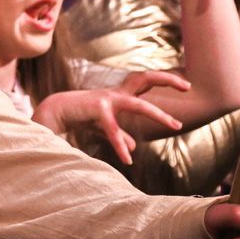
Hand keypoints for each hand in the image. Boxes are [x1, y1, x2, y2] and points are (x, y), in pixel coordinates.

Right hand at [32, 77, 184, 163]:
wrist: (52, 112)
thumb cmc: (77, 117)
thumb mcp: (103, 127)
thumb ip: (120, 135)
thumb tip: (135, 148)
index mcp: (118, 94)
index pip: (145, 82)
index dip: (165, 81)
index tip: (185, 86)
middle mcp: (115, 93)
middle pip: (145, 78)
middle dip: (167, 79)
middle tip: (188, 86)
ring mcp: (107, 99)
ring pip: (139, 105)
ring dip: (158, 114)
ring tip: (175, 125)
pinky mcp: (97, 109)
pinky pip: (113, 129)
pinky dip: (120, 145)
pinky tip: (127, 160)